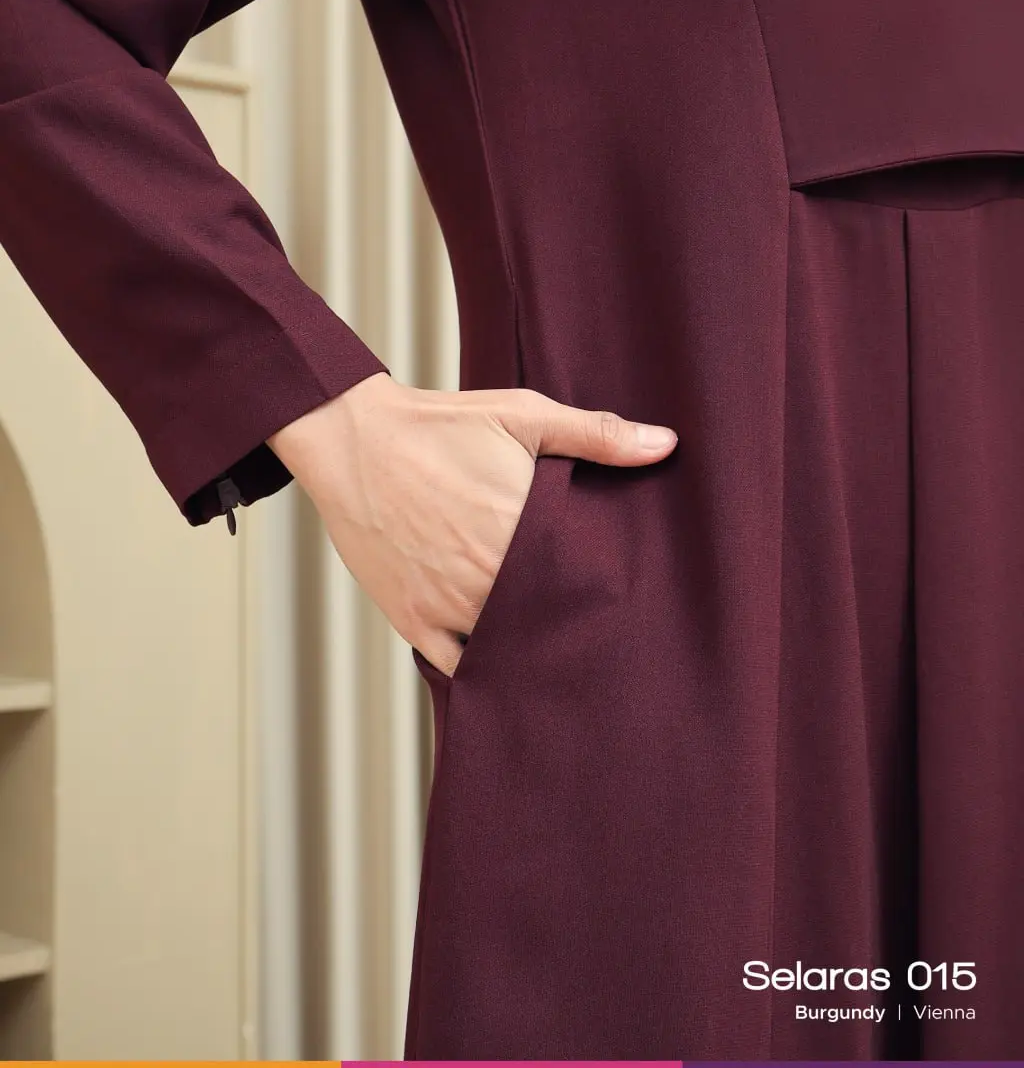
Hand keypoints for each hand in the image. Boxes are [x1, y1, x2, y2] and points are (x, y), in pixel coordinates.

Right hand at [267, 372, 676, 677]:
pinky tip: (506, 663)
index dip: (606, 590)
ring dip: (533, 647)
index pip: (585, 581)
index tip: (622, 590)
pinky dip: (483, 668)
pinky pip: (458, 666)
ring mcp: (447, 604)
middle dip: (572, 622)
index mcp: (521, 529)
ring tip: (561, 647)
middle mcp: (487, 576)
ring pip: (509, 649)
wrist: (352, 439)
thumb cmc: (439, 425)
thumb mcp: (522, 415)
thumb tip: (665, 444)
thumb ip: (595, 434)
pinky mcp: (413, 618)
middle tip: (601, 626)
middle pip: (550, 620)